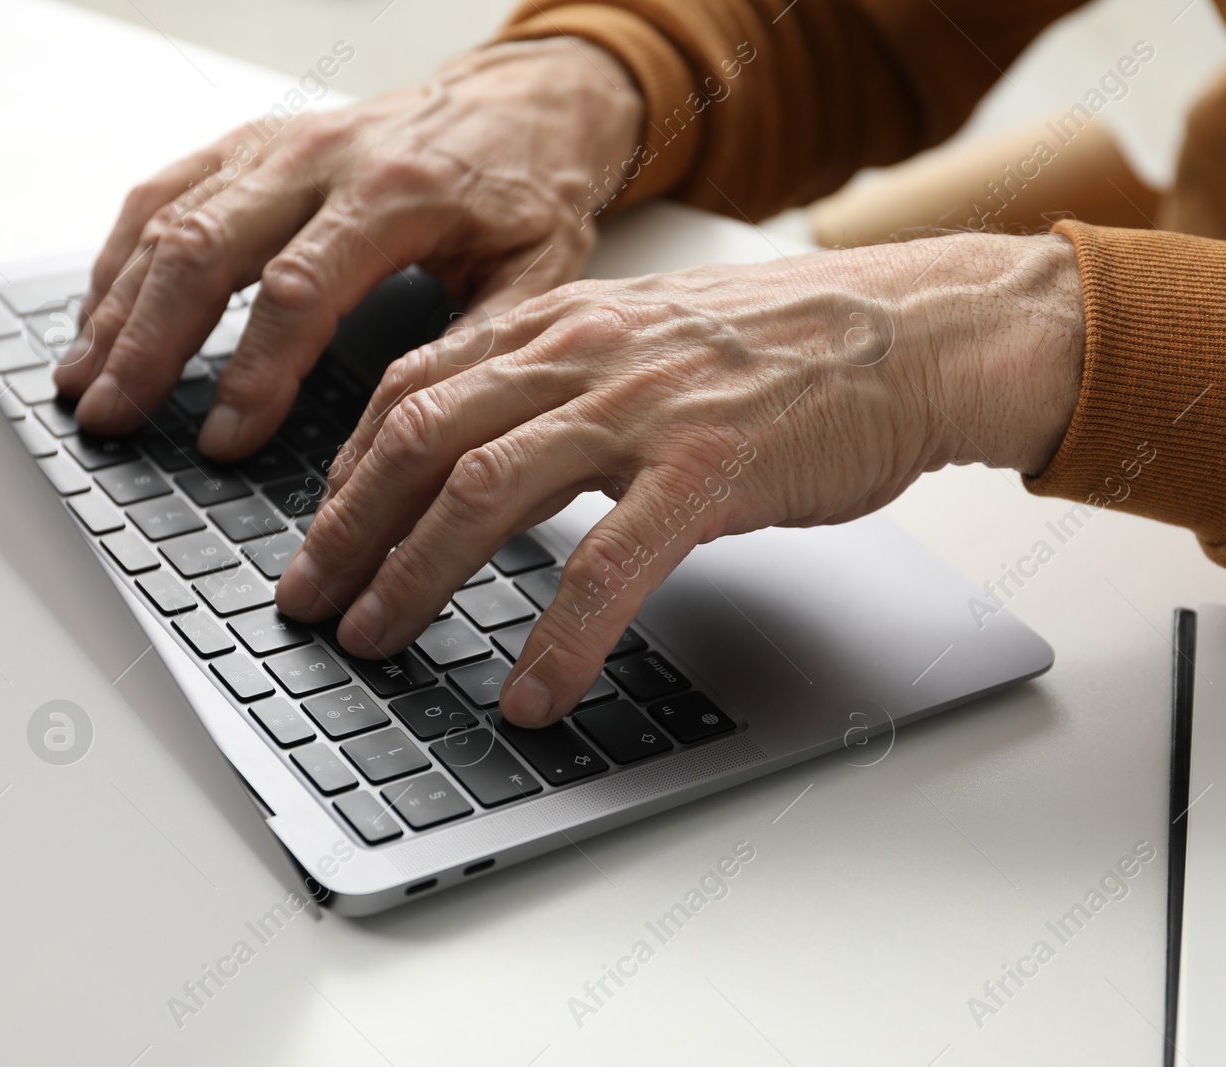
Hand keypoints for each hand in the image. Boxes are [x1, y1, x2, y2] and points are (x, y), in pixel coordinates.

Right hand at [53, 38, 641, 459]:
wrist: (524, 102)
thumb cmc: (530, 191)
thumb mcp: (540, 273)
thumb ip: (481, 344)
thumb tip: (415, 429)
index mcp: (399, 195)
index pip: (300, 290)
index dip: (254, 372)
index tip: (225, 440)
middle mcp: (324, 160)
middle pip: (207, 250)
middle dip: (151, 344)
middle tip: (115, 418)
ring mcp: (279, 145)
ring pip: (170, 218)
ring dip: (117, 304)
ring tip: (85, 381)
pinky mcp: (253, 143)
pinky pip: (165, 189)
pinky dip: (120, 253)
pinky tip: (98, 314)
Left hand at [273, 232, 1085, 725]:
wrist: (912, 334)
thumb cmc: (790, 349)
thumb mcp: (652, 339)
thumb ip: (566, 382)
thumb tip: (489, 457)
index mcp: (565, 321)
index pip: (413, 386)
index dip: (347, 469)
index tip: (317, 534)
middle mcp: (586, 353)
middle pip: (421, 437)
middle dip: (348, 529)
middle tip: (313, 604)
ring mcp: (644, 410)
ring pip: (485, 492)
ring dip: (415, 576)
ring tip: (380, 642)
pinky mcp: (709, 471)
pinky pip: (607, 567)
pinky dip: (556, 638)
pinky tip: (532, 692)